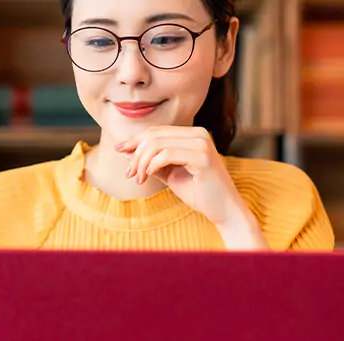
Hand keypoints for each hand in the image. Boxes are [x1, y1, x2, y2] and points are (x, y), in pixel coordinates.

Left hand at [114, 126, 259, 238]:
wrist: (224, 210)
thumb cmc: (198, 192)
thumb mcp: (169, 173)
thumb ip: (151, 161)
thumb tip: (125, 150)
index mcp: (192, 134)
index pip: (156, 131)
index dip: (135, 140)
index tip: (119, 151)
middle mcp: (199, 134)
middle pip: (153, 135)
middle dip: (136, 154)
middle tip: (129, 173)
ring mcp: (202, 144)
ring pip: (157, 144)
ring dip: (141, 162)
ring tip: (138, 179)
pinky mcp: (203, 157)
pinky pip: (167, 154)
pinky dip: (152, 165)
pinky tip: (148, 176)